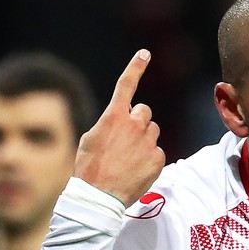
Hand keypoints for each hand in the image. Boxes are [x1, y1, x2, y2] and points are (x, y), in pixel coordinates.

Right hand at [74, 50, 164, 206]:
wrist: (100, 195)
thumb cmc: (90, 167)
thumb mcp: (92, 139)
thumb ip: (110, 124)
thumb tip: (121, 120)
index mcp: (114, 116)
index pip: (126, 86)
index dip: (135, 68)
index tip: (145, 54)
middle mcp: (134, 124)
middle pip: (144, 112)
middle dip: (137, 121)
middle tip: (125, 139)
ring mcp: (148, 141)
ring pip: (152, 131)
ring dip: (144, 139)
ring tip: (128, 157)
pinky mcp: (158, 157)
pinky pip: (156, 150)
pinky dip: (148, 158)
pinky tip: (135, 169)